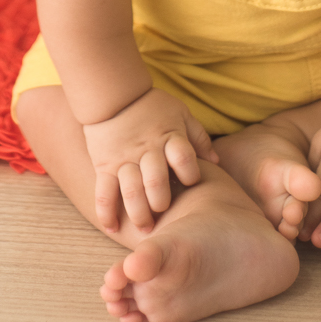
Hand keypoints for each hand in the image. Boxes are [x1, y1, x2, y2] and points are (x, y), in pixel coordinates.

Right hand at [82, 88, 218, 233]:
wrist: (112, 93)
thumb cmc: (151, 105)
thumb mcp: (180, 113)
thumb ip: (198, 137)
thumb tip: (216, 162)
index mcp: (169, 136)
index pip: (184, 157)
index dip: (190, 173)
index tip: (190, 182)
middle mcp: (147, 150)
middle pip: (156, 180)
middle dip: (161, 202)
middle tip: (162, 213)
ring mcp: (124, 159)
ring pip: (131, 190)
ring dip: (138, 213)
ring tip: (145, 228)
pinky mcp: (104, 165)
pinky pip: (104, 191)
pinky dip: (106, 211)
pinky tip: (111, 227)